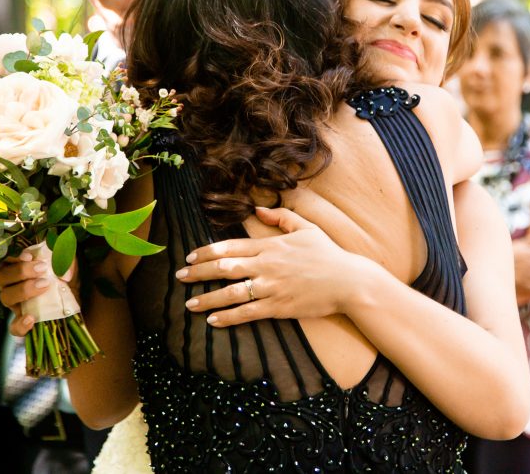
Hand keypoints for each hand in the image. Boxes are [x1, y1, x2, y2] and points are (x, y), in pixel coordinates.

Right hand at [0, 252, 78, 336]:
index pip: (5, 261)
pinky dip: (20, 325)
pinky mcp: (24, 323)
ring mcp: (17, 305)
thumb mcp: (68, 263)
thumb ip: (66, 261)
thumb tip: (65, 275)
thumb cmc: (67, 276)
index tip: (29, 257)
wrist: (78, 300)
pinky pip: (14, 328)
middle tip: (41, 269)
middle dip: (20, 271)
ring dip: (23, 290)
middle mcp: (13, 286)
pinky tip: (31, 319)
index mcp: (19, 268)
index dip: (13, 258)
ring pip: (6, 298)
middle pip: (1, 277)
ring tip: (44, 285)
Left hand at [174, 206, 369, 326]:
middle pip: (224, 268)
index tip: (191, 256)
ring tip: (190, 304)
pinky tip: (213, 321)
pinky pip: (247, 313)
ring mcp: (271, 287)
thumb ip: (281, 217)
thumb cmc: (328, 254)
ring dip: (207, 298)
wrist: (349, 281)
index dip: (207, 252)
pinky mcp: (278, 307)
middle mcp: (266, 265)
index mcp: (270, 245)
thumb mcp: (306, 227)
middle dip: (199, 273)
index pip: (230, 246)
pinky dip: (228, 317)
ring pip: (231, 293)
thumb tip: (258, 208)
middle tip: (180, 277)